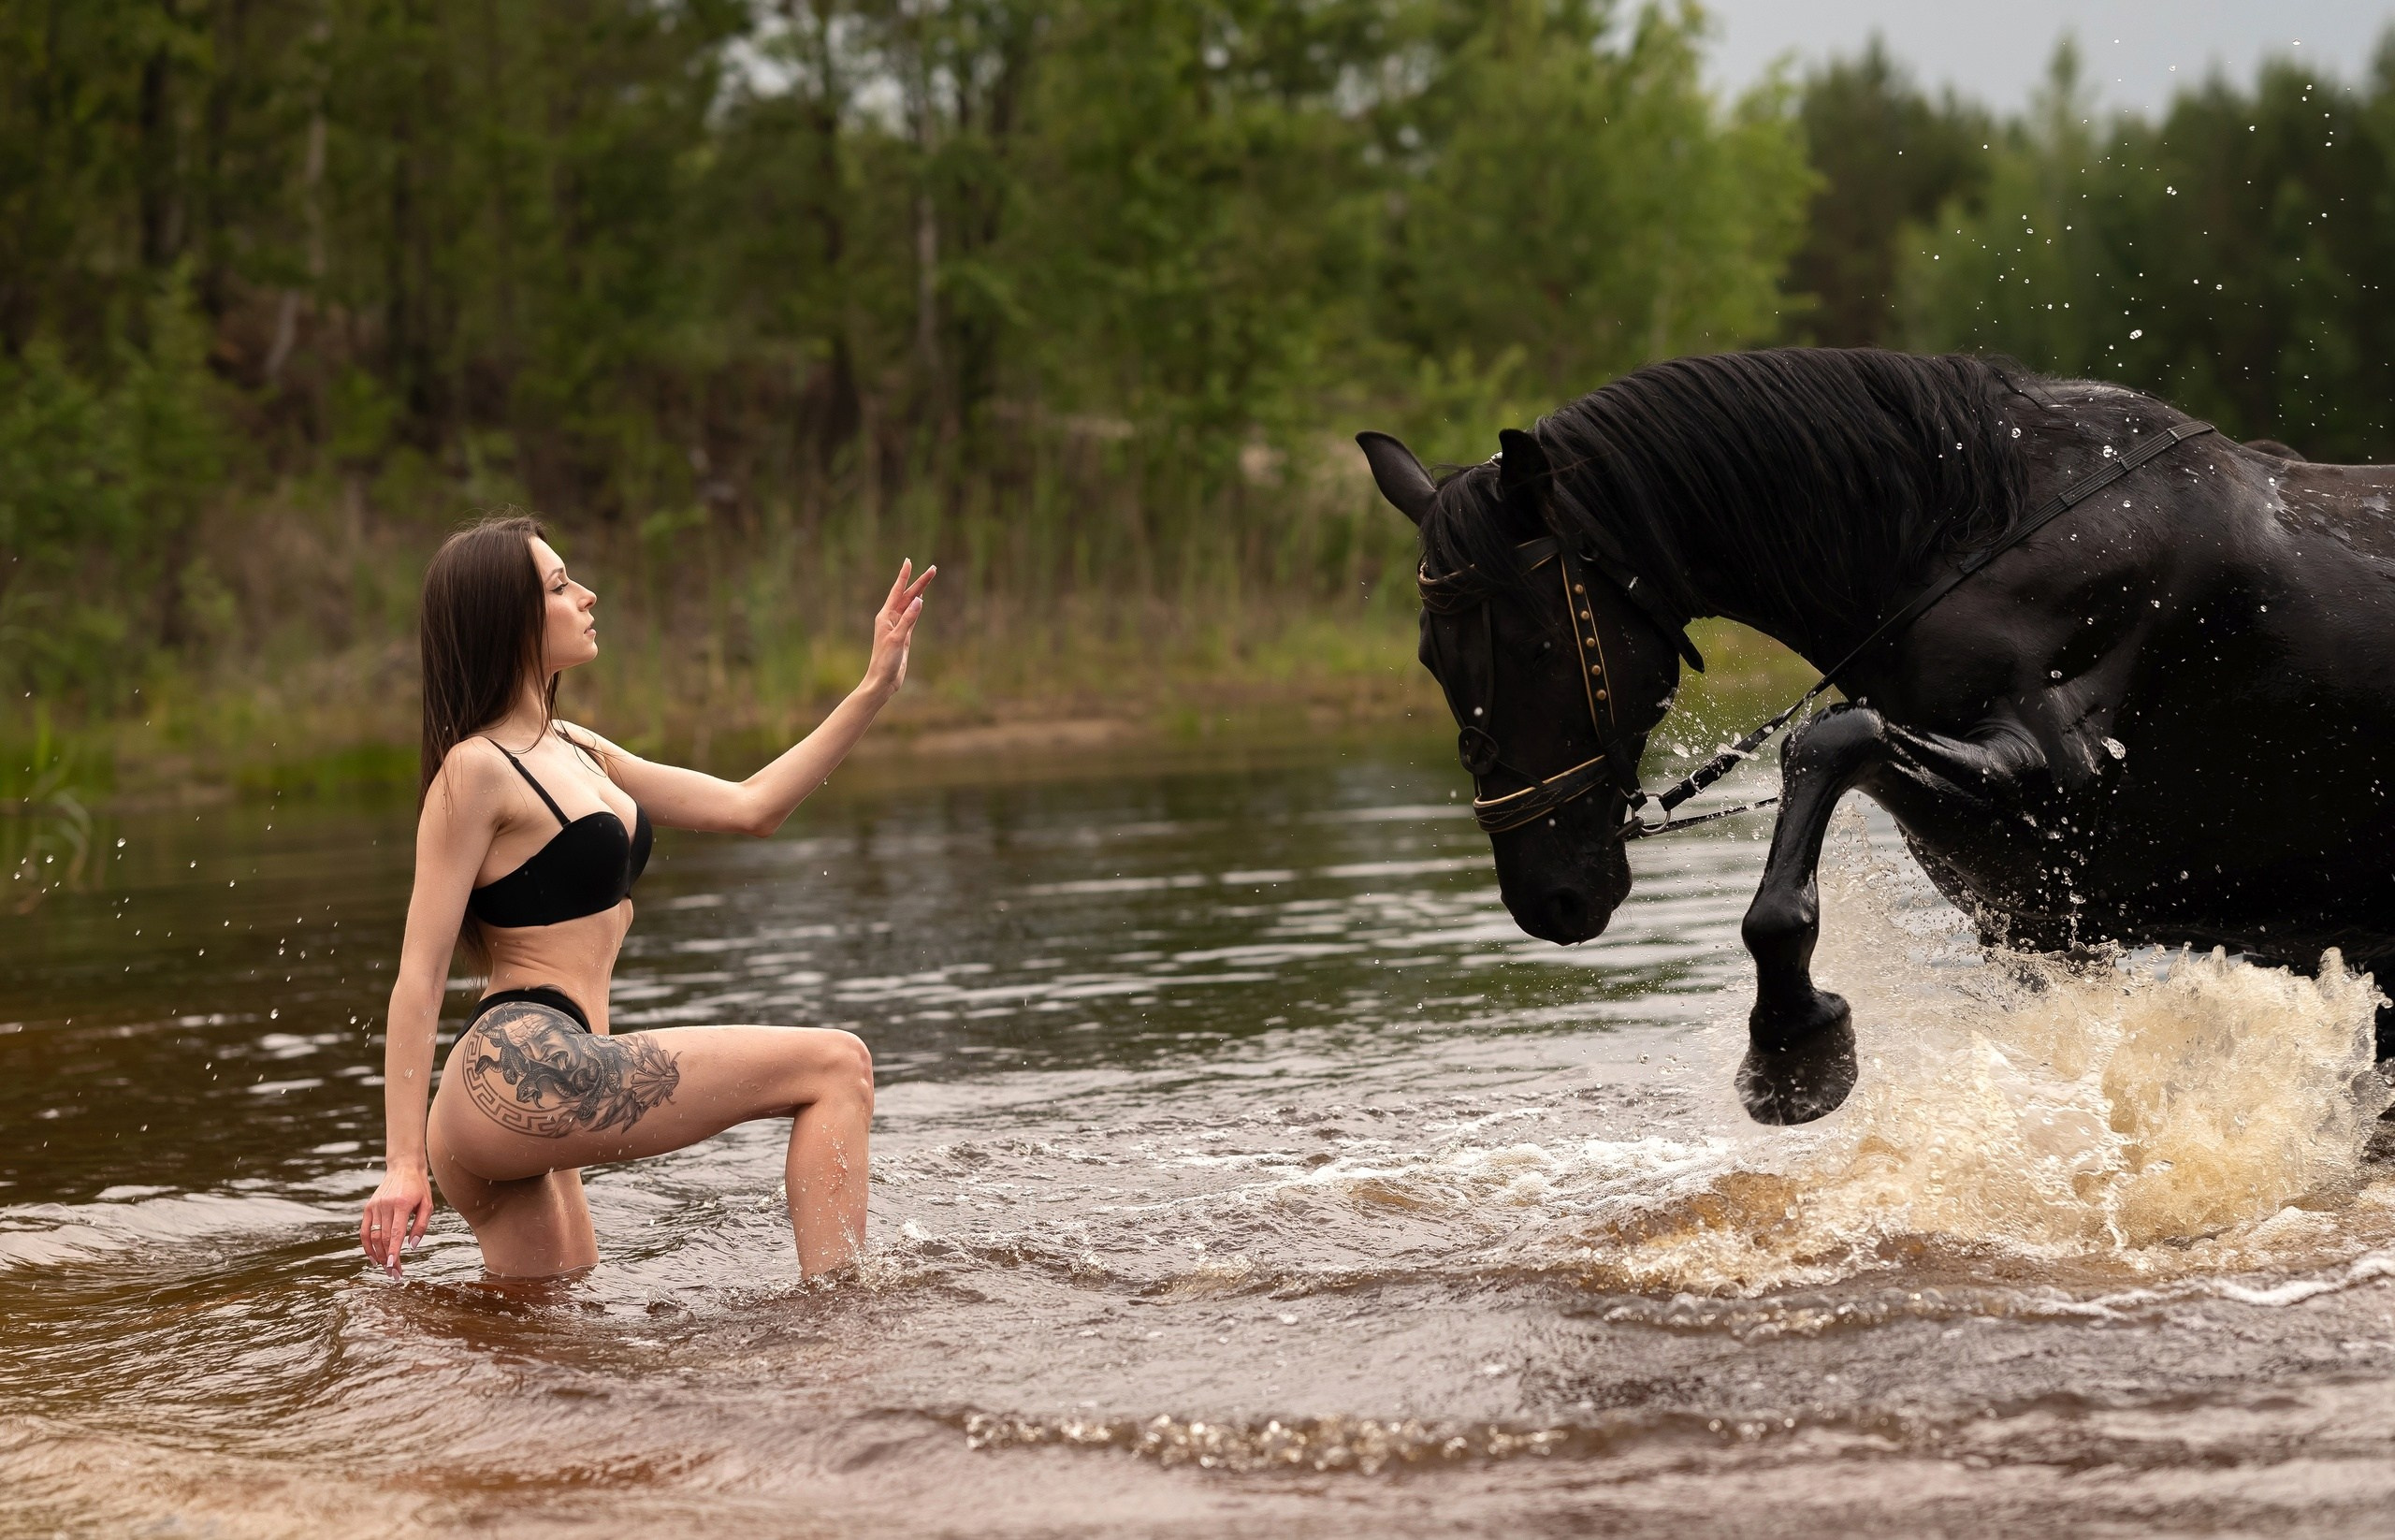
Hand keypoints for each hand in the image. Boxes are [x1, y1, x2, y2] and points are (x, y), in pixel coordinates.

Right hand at [360, 1167, 432, 1277]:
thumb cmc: (419, 1188)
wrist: (404, 1168)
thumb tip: (412, 1246)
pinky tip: (373, 1257)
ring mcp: (374, 1206)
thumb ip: (421, 1225)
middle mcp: (385, 1205)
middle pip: (384, 1238)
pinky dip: (367, 1245)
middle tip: (394, 1274)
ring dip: (378, 1255)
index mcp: (400, 1204)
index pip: (395, 1233)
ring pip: (374, 1236)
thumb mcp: (427, 1204)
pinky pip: (365, 1230)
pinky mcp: (368, 1207)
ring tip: (386, 1269)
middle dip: (388, 1259)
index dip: (393, 1251)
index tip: (393, 1266)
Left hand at [864, 558, 935, 696]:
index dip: (904, 576)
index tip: (909, 561)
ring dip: (919, 592)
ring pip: (911, 605)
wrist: (882, 681)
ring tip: (928, 579)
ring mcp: (898, 627)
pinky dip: (917, 608)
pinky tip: (920, 601)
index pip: (897, 591)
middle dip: (920, 582)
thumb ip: (908, 620)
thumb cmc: (885, 661)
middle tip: (933, 569)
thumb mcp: (897, 639)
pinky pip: (912, 617)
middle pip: (907, 596)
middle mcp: (891, 619)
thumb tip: (918, 601)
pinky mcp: (904, 636)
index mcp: (886, 617)